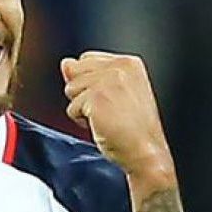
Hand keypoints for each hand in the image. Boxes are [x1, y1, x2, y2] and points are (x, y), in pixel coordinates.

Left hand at [60, 51, 174, 181]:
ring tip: (105, 118)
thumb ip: (88, 74)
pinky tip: (102, 125)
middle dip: (82, 94)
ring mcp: (108, 81)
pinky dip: (82, 121)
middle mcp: (119, 67)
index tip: (108, 99)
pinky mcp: (96, 97)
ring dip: (82, 108)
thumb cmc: (133, 128)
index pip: (86, 59)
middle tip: (107, 110)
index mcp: (128, 63)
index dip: (88, 81)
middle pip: (74, 72)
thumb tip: (65, 63)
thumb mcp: (113, 93)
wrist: (146, 151)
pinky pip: (72, 108)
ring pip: (70, 89)